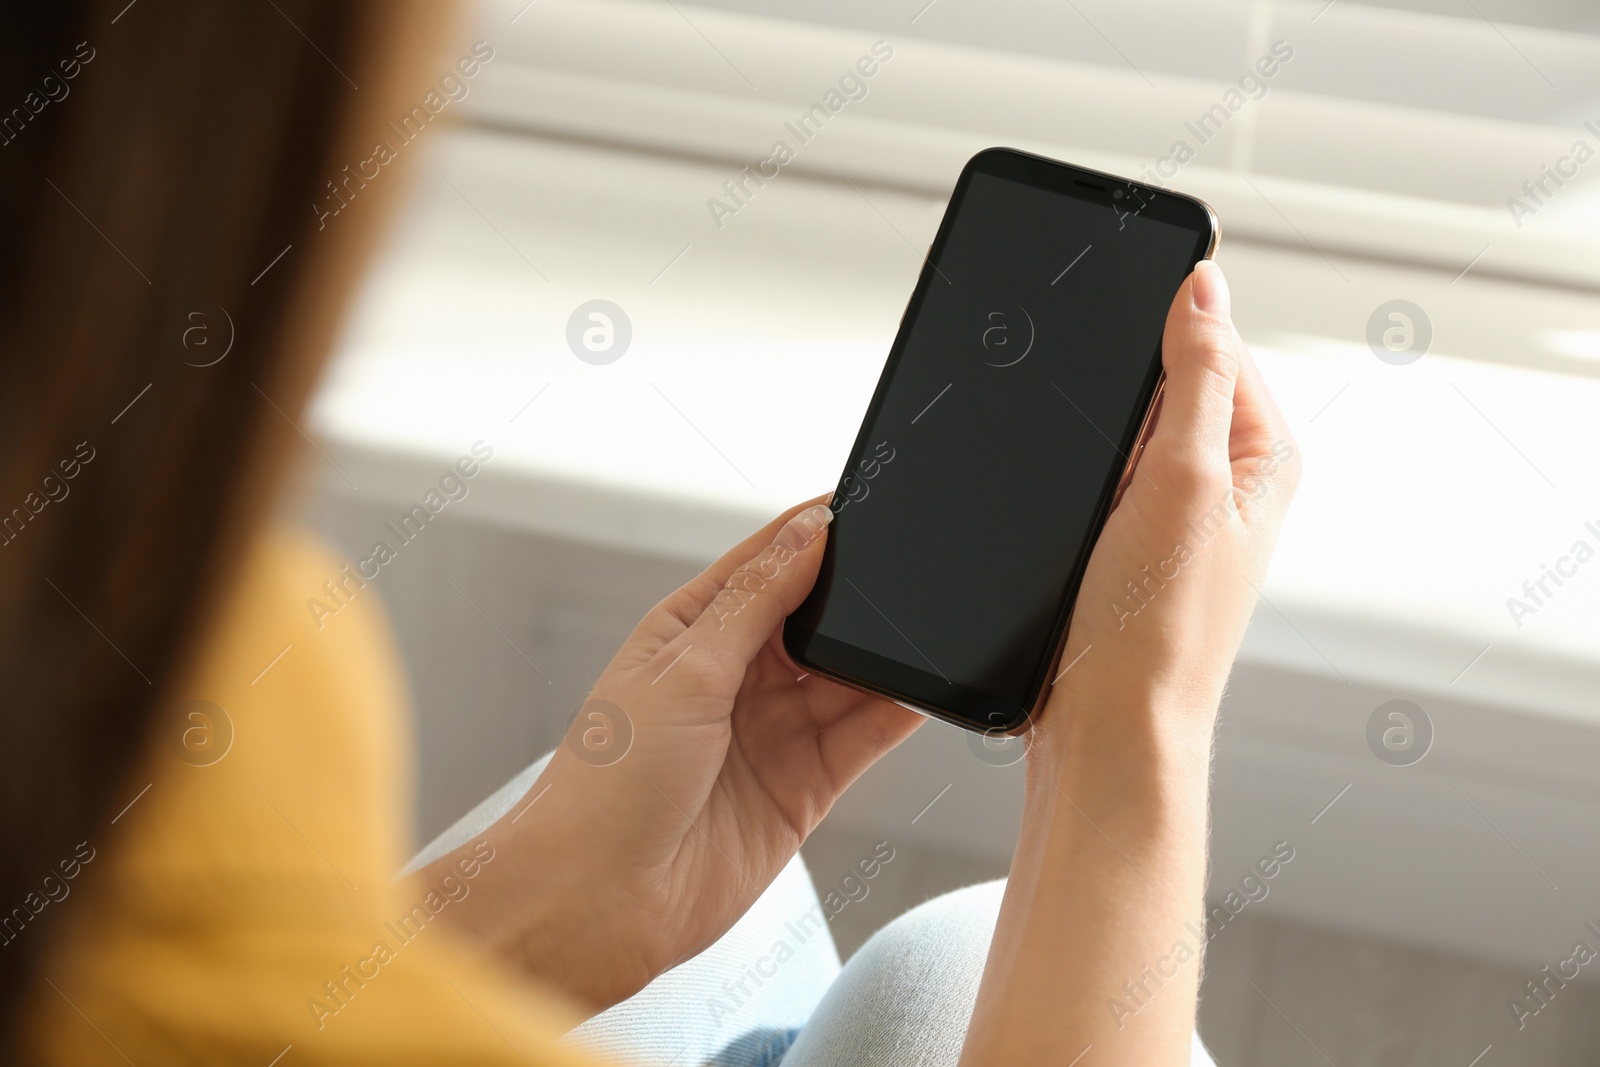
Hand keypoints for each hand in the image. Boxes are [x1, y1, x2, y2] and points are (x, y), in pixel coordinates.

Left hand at [437, 500, 923, 1010]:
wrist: (599, 901)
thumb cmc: (606, 786)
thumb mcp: (683, 670)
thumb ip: (756, 602)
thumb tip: (809, 532)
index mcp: (689, 631)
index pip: (764, 562)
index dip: (813, 533)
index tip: (864, 502)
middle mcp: (733, 677)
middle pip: (814, 617)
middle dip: (857, 596)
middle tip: (906, 570)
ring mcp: (771, 731)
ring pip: (847, 675)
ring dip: (883, 654)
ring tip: (925, 627)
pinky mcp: (804, 785)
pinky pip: (864, 735)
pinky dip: (898, 711)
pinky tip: (926, 686)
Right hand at [960, 262, 1299, 1066]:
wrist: (1107, 736)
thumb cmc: (1152, 631)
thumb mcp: (1181, 480)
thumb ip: (1195, 375)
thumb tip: (1202, 285)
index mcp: (1264, 457)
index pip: (1218, 341)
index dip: (1162, 317)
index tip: (1106, 300)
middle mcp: (1226, 483)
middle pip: (1166, 382)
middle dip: (1117, 377)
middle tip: (1074, 391)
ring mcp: (1173, 516)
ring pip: (1122, 430)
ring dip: (1087, 428)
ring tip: (1063, 455)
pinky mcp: (1125, 547)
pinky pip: (1095, 477)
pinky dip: (1069, 472)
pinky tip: (1047, 493)